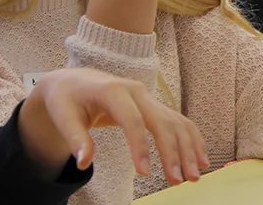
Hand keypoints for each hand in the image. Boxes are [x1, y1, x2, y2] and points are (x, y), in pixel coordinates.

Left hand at [18, 68, 207, 185]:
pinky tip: (199, 158)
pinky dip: (192, 139)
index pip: (134, 120)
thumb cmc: (66, 99)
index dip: (140, 147)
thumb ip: (76, 138)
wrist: (74, 82)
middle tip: (178, 180)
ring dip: (188, 148)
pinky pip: (178, 121)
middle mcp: (138, 92)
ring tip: (193, 176)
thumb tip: (84, 163)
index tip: (144, 174)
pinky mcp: (154, 106)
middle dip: (174, 151)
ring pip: (176, 122)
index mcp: (115, 90)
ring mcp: (150, 98)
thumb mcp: (63, 116)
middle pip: (163, 121)